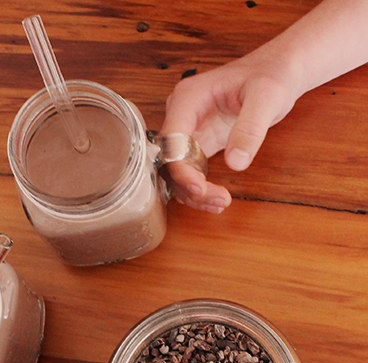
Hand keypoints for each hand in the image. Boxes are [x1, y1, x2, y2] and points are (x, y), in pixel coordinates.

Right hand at [161, 50, 299, 212]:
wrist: (281, 70)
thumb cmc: (273, 74)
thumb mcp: (267, 98)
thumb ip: (250, 129)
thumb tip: (235, 163)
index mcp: (188, 99)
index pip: (172, 141)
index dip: (181, 169)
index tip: (200, 188)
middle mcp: (182, 115)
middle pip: (170, 160)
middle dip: (189, 185)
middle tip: (218, 200)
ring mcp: (190, 130)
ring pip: (178, 170)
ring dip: (193, 192)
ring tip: (221, 203)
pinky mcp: (201, 142)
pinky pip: (192, 170)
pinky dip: (201, 188)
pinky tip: (218, 198)